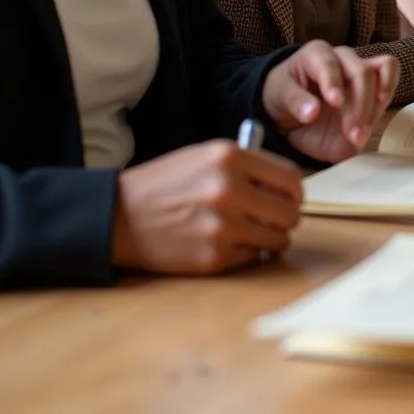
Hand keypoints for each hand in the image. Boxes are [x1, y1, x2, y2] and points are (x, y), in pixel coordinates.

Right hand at [112, 140, 303, 274]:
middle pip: (290, 212)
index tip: (290, 197)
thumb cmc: (165, 184)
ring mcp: (222, 226)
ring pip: (278, 239)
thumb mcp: (205, 156)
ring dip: (271, 238)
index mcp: (230, 157)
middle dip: (286, 216)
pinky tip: (228, 243)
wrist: (118, 217)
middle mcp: (230, 189)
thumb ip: (247, 166)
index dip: (294, 191)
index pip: (291, 177)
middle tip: (273, 218)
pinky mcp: (213, 257)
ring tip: (253, 232)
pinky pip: (253, 257)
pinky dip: (247, 253)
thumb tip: (288, 188)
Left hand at [261, 40, 398, 162]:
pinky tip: (378, 112)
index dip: (333, 82)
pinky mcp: (373, 84)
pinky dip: (389, 89)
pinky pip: (390, 73)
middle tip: (351, 134)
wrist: (294, 110)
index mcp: (316, 54)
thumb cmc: (285, 96)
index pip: (328, 64)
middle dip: (359, 104)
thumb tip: (312, 112)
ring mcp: (360, 69)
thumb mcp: (279, 97)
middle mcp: (341, 57)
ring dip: (374, 107)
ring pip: (381, 72)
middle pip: (360, 71)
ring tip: (359, 136)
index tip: (335, 103)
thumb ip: (295, 102)